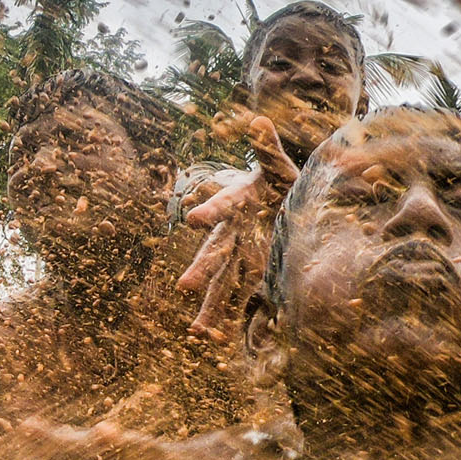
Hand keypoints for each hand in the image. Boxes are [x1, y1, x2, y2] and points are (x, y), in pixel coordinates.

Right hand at [175, 117, 300, 342]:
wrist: (276, 201)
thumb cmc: (275, 182)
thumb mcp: (276, 166)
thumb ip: (266, 147)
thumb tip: (258, 118)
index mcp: (236, 204)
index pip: (220, 206)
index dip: (207, 211)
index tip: (192, 219)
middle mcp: (231, 234)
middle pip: (214, 253)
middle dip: (202, 270)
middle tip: (184, 286)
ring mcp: (239, 256)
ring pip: (222, 283)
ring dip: (210, 307)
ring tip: (197, 332)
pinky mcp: (253, 272)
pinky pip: (239, 297)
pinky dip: (229, 319)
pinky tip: (216, 341)